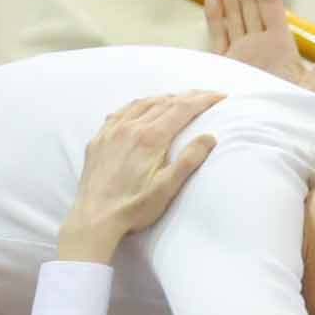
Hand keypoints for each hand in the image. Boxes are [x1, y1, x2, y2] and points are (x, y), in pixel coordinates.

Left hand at [58, 90, 220, 261]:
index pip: (182, 108)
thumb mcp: (167, 188)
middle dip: (187, 97)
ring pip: (141, 104)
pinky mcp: (98, 140)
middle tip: (204, 96)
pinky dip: (136, 106)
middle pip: (164, 102)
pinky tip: (140, 109)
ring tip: (177, 99)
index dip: (203, 99)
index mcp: (150, 137)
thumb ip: (189, 160)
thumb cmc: (133, 208)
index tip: (219, 96)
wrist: (94, 219)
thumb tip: (209, 137)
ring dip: (162, 98)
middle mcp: (129, 127)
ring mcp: (111, 131)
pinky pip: (120, 113)